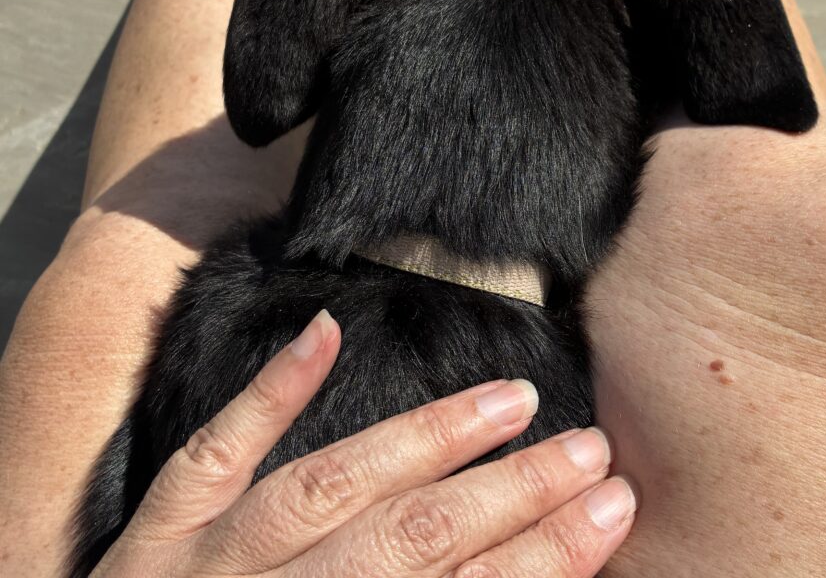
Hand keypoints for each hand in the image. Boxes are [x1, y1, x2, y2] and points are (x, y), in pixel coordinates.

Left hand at [93, 309, 635, 576]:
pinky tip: (326, 333)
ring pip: (326, 490)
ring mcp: (200, 569)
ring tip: (510, 399)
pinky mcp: (152, 538)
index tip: (611, 510)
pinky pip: (210, 458)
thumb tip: (510, 575)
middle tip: (591, 452)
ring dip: (423, 441)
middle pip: (408, 544)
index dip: (544, 560)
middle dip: (511, 497)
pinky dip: (269, 396)